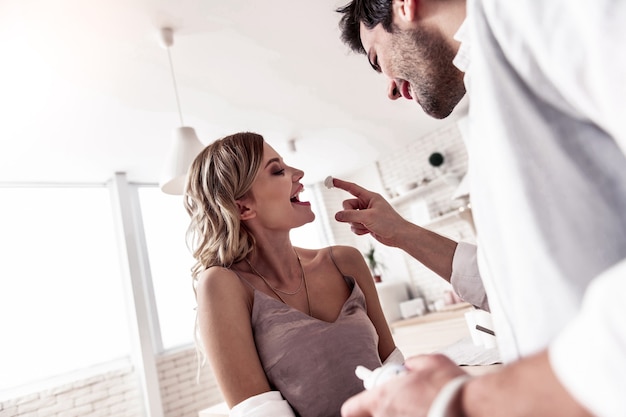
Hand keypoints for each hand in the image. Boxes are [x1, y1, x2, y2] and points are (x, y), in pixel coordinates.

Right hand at [332, 178, 408, 246]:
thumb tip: (336, 216)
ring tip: (367, 227)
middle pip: (347, 206)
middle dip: (350, 215)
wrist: (399, 236)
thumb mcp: (367, 217)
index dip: (341, 184)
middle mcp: (367, 204)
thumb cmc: (388, 223)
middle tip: (359, 220)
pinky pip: (354, 226)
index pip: (352, 188)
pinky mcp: (366, 224)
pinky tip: (368, 232)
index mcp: (370, 197)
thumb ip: (350, 216)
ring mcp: (366, 214)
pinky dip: (358, 230)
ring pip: (349, 218)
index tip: (331, 180)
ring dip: (356, 224)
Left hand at [341, 354, 466, 416]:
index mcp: (383, 398)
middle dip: (386, 408)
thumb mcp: (428, 362)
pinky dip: (416, 415)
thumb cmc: (450, 387)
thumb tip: (410, 367)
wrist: (470, 409)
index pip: (351, 410)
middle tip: (403, 399)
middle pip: (374, 416)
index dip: (356, 406)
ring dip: (402, 413)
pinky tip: (431, 410)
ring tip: (422, 405)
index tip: (363, 403)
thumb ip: (411, 364)